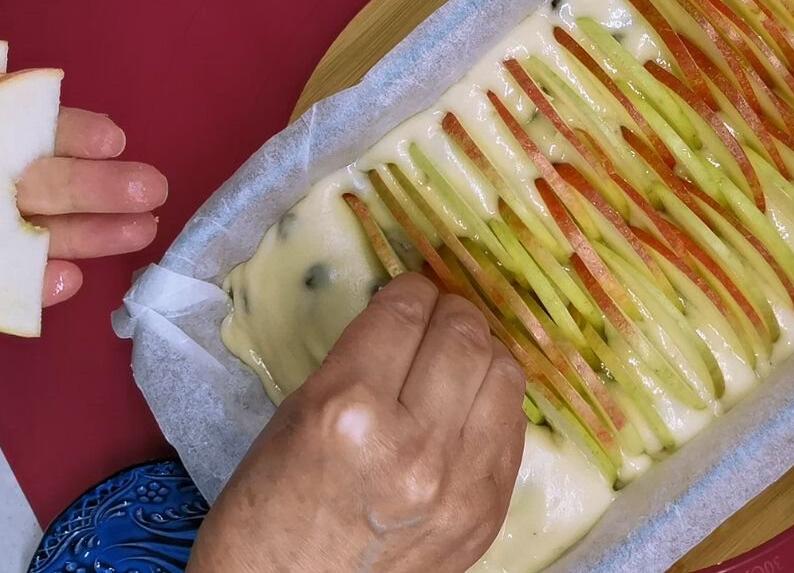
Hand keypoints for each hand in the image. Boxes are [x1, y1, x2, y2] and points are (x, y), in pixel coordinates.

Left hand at [17, 108, 167, 305]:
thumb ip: (13, 128)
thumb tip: (39, 125)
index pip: (29, 135)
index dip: (71, 135)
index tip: (112, 141)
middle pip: (47, 185)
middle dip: (99, 187)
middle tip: (153, 189)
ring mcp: (1, 235)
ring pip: (44, 231)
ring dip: (93, 234)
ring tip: (145, 232)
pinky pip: (15, 280)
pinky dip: (40, 283)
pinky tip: (69, 281)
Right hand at [188, 273, 526, 572]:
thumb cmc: (267, 517)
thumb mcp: (295, 420)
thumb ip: (357, 365)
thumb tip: (407, 320)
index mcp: (349, 411)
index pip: (404, 313)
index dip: (410, 289)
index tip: (411, 289)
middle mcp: (414, 443)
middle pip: (464, 335)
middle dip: (451, 312)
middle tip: (437, 315)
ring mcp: (460, 481)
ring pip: (503, 373)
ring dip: (481, 353)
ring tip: (458, 357)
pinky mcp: (487, 511)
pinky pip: (513, 427)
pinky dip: (493, 404)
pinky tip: (469, 406)